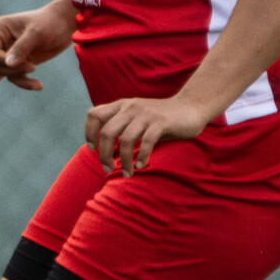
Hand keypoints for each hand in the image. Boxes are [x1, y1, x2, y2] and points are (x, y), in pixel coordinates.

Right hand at [0, 2, 74, 94]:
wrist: (65, 24)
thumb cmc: (51, 23)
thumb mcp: (37, 33)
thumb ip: (22, 48)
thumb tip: (8, 64)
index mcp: (0, 29)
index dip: (3, 61)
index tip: (27, 64)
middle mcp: (1, 41)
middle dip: (13, 70)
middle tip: (33, 67)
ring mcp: (9, 52)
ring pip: (5, 73)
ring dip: (21, 79)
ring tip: (39, 85)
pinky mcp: (18, 62)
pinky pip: (4, 74)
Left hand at [83, 95, 209, 173]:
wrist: (191, 107)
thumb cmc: (161, 118)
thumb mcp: (137, 118)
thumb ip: (122, 127)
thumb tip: (105, 150)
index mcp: (122, 106)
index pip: (94, 115)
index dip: (89, 133)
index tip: (93, 149)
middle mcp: (131, 108)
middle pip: (107, 132)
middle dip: (104, 154)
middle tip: (107, 169)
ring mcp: (146, 114)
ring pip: (126, 140)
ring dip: (124, 160)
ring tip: (127, 173)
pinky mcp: (161, 122)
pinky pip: (146, 142)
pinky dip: (142, 156)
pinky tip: (141, 166)